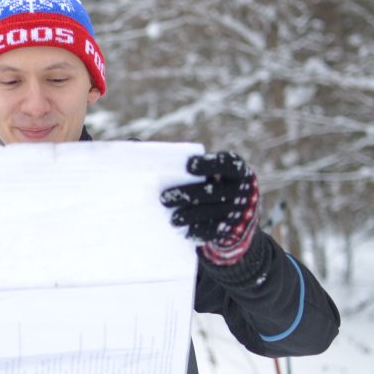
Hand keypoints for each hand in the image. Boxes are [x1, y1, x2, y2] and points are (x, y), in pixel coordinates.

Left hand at [160, 151, 259, 265]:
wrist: (231, 212)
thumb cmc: (203, 181)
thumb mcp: (197, 169)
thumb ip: (169, 158)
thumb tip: (133, 142)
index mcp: (234, 168)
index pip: (226, 163)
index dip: (209, 164)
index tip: (188, 166)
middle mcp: (240, 187)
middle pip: (215, 191)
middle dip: (189, 195)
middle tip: (163, 198)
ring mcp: (238, 209)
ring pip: (215, 212)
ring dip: (191, 215)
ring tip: (171, 219)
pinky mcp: (232, 228)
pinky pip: (216, 230)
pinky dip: (200, 231)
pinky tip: (184, 232)